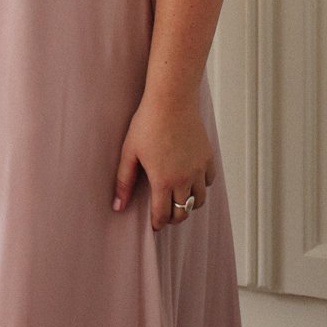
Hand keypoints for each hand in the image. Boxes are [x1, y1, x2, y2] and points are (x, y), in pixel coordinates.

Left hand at [112, 94, 215, 230]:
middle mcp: (184, 179)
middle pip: (183, 212)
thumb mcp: (129, 153)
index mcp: (163, 181)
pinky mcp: (208, 158)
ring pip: (199, 200)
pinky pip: (208, 182)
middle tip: (165, 214)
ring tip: (178, 199)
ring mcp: (199, 169)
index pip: (163, 215)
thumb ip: (124, 182)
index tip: (153, 224)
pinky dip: (201, 186)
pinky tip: (190, 179)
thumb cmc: (147, 124)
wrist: (171, 101)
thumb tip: (118, 206)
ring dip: (189, 204)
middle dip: (173, 217)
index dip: (157, 223)